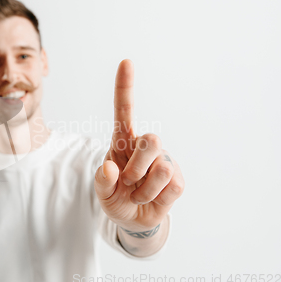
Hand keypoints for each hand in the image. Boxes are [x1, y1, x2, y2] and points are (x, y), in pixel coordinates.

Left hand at [94, 59, 184, 231]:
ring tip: (138, 193)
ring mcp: (163, 160)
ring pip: (162, 167)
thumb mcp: (102, 192)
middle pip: (151, 140)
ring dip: (144, 189)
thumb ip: (102, 181)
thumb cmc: (115, 197)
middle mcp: (144, 146)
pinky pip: (172, 186)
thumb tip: (111, 167)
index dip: (125, 87)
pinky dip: (157, 198)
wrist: (133, 219)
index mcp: (122, 142)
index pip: (124, 111)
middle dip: (137, 167)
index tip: (126, 62)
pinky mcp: (178, 178)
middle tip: (128, 182)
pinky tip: (153, 198)